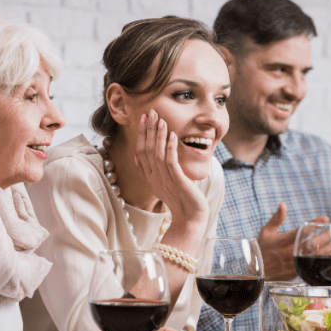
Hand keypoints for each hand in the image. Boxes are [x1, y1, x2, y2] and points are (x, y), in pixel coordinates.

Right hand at [135, 111, 208, 227]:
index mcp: (149, 177)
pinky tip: (172, 134)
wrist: (190, 218)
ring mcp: (164, 180)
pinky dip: (170, 146)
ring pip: (157, 153)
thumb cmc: (180, 200)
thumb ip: (154, 170)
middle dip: (148, 129)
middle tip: (150, 112)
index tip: (143, 119)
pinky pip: (170, 161)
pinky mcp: (177, 182)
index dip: (141, 134)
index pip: (140, 151)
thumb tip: (144, 156)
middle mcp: (153, 178)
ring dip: (158, 135)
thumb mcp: (163, 183)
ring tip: (161, 119)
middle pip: (146, 149)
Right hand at [257, 204, 330, 280]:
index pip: (304, 230)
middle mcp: (291, 251)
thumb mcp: (266, 231)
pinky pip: (314, 265)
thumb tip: (283, 204)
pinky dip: (325, 259)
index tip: (326, 219)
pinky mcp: (298, 271)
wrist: (258, 271)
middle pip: (314, 243)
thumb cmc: (262, 250)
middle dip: (327, 236)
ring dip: (329, 247)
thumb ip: (276, 218)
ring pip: (316, 254)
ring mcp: (295, 262)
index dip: (316, 224)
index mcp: (284, 240)